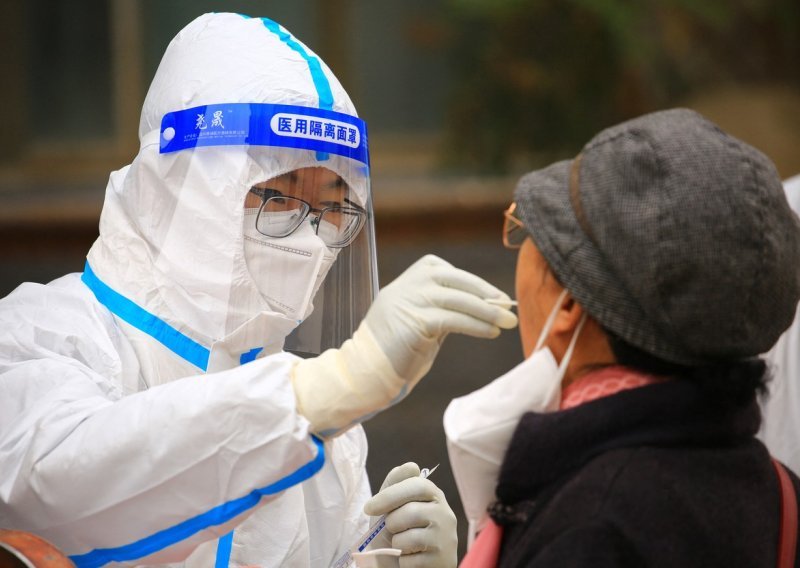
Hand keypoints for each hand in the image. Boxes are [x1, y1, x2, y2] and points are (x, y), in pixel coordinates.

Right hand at [363, 254, 517, 384]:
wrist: (367, 372)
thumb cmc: (397, 350)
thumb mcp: (421, 319)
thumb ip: (444, 308)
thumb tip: (486, 306)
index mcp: (409, 279)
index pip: (449, 272)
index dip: (476, 284)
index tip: (496, 297)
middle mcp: (408, 284)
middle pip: (456, 280)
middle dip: (487, 294)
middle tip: (509, 306)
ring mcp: (410, 300)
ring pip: (459, 300)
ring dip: (488, 312)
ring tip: (508, 322)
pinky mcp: (416, 321)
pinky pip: (454, 319)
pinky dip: (477, 325)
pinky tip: (491, 332)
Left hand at [364, 463, 456, 567]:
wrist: (400, 562)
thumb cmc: (398, 530)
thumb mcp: (391, 505)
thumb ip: (396, 483)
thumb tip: (411, 466)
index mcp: (434, 495)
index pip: (417, 485)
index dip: (390, 495)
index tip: (369, 508)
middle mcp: (446, 514)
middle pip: (411, 511)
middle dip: (392, 522)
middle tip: (391, 529)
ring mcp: (447, 538)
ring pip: (410, 538)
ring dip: (396, 543)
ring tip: (402, 544)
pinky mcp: (443, 560)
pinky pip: (411, 560)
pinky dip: (402, 561)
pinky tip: (410, 558)